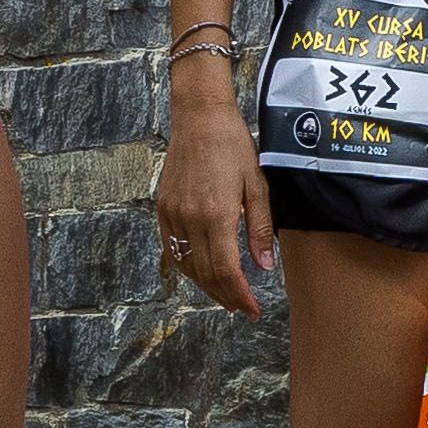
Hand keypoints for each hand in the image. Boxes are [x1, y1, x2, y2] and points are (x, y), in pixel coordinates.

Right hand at [156, 87, 277, 312]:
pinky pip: (173, 248)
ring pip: (187, 265)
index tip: (253, 309)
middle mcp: (191, 219)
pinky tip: (202, 272)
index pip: (227, 271)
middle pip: (206, 274)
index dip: (240, 296)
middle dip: (225, 296)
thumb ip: (259, 228)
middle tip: (242, 308)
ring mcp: (173, 214)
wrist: (200, 118)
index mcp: (217, 214)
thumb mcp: (257, 185)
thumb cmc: (233, 146)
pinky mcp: (163, 208)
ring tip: (225, 295)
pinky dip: (188, 267)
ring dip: (206, 286)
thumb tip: (263, 266)